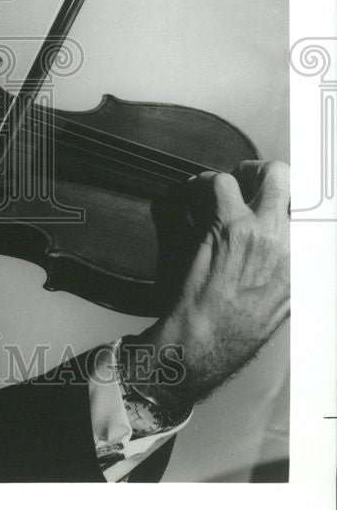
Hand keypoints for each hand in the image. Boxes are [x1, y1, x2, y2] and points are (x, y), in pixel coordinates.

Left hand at [126, 161, 289, 416]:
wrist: (208, 340)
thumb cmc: (238, 327)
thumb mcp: (282, 299)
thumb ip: (287, 265)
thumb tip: (284, 246)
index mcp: (304, 259)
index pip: (316, 208)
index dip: (292, 193)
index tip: (280, 191)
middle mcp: (288, 240)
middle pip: (285, 176)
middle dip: (262, 170)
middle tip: (245, 177)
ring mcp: (260, 230)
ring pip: (251, 173)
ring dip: (227, 178)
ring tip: (210, 190)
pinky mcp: (227, 226)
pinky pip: (217, 183)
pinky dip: (201, 185)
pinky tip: (192, 197)